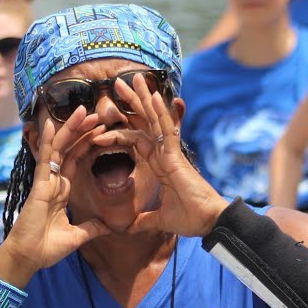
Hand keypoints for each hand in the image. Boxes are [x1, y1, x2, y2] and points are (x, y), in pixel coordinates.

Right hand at [0, 113, 110, 276]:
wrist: (27, 259)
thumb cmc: (45, 249)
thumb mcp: (77, 237)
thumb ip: (92, 228)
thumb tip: (110, 226)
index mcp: (61, 191)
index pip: (76, 160)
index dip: (88, 144)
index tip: (103, 130)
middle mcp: (53, 182)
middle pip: (69, 149)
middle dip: (83, 130)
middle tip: (98, 113)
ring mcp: (45, 182)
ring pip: (59, 148)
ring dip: (71, 129)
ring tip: (84, 111)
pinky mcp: (38, 187)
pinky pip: (43, 160)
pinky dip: (46, 141)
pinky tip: (50, 124)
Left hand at [90, 73, 227, 236]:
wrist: (208, 223)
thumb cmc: (190, 218)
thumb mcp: (158, 220)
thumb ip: (143, 220)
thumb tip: (128, 227)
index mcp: (160, 164)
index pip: (136, 140)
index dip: (118, 132)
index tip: (98, 131)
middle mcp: (165, 154)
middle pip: (145, 122)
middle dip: (132, 103)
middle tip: (118, 85)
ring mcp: (171, 153)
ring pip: (155, 120)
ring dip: (144, 99)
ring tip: (133, 79)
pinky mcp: (177, 156)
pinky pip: (167, 130)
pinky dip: (159, 112)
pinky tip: (152, 97)